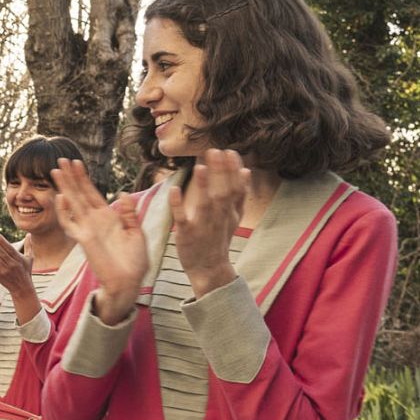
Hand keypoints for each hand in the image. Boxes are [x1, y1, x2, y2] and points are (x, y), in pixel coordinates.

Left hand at [0, 233, 33, 296]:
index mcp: (19, 259)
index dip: (3, 241)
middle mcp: (12, 264)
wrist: (22, 288)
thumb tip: (29, 234)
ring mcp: (5, 270)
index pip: (9, 248)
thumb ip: (28, 246)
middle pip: (2, 252)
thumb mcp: (29, 259)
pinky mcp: (0, 275)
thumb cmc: (26, 271)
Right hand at [52, 159, 147, 323]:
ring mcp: (87, 229)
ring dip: (65, 187)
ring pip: (72, 203)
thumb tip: (123, 194)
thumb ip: (129, 214)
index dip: (84, 178)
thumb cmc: (134, 261)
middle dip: (70, 177)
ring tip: (56, 171)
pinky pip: (70, 223)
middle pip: (79, 194)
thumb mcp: (136, 232)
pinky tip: (62, 197)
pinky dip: (64, 211)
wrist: (129, 281)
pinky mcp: (84, 240)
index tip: (77, 163)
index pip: (92, 193)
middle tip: (60, 160)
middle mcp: (94, 221)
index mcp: (108, 218)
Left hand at [171, 149, 245, 296]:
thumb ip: (239, 195)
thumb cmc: (219, 239)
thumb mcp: (234, 217)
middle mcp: (220, 217)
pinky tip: (174, 190)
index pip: (236, 188)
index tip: (231, 151)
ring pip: (206, 204)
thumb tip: (246, 171)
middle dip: (221, 172)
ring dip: (204, 186)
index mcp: (231, 212)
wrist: (210, 269)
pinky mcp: (187, 234)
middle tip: (217, 151)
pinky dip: (178, 205)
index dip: (234, 170)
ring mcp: (204, 226)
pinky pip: (182, 219)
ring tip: (200, 167)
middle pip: (224, 192)